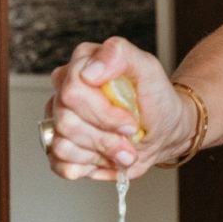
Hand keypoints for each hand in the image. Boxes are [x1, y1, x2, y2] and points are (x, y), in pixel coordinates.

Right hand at [45, 37, 191, 180]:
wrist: (163, 130)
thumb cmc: (155, 98)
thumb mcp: (149, 69)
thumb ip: (120, 55)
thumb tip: (89, 71)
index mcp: (82, 63)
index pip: (73, 88)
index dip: (102, 111)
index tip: (129, 120)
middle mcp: (65, 88)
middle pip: (66, 119)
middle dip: (104, 135)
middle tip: (129, 135)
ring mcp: (60, 117)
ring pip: (62, 144)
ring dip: (101, 152)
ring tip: (123, 148)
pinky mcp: (61, 145)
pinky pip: (59, 164)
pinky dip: (89, 166)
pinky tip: (107, 157)